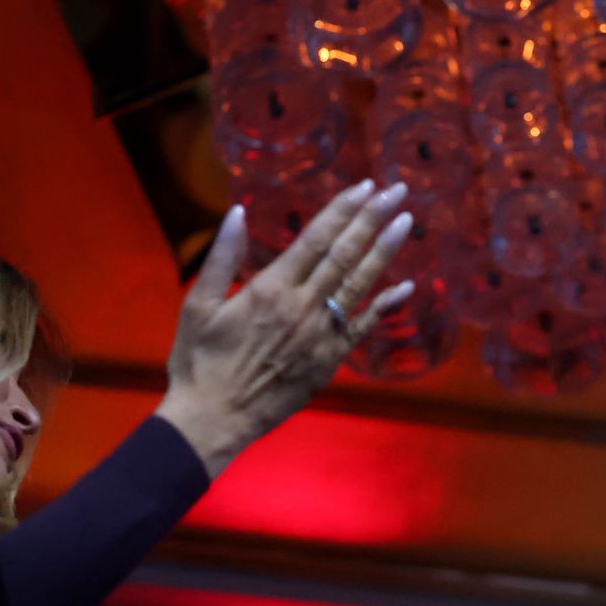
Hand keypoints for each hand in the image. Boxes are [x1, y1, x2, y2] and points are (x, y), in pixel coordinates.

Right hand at [155, 180, 416, 476]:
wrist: (214, 419)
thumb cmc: (199, 362)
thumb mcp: (198, 305)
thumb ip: (221, 257)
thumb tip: (238, 212)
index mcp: (271, 288)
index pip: (316, 238)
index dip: (343, 209)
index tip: (364, 186)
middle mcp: (303, 307)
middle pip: (345, 254)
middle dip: (373, 219)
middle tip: (397, 190)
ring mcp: (320, 335)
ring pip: (359, 284)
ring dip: (385, 251)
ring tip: (406, 222)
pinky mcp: (329, 360)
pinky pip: (363, 328)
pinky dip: (385, 306)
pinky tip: (407, 286)